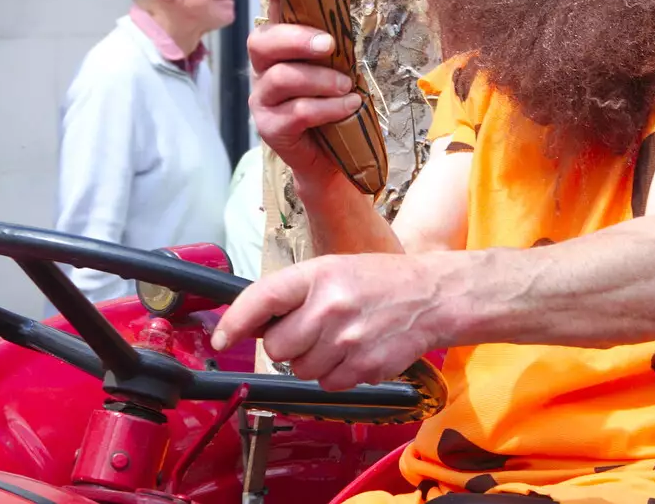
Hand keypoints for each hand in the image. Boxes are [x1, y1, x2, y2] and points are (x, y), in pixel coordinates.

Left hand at [211, 254, 435, 389]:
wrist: (432, 297)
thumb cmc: (380, 282)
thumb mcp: (335, 270)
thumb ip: (294, 293)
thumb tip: (251, 325)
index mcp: (319, 275)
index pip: (262, 298)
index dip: (235, 322)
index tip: (221, 338)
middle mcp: (331, 306)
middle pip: (277, 347)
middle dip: (287, 344)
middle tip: (311, 330)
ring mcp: (348, 340)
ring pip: (300, 370)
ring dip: (313, 361)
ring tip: (340, 338)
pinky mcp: (364, 367)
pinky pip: (328, 385)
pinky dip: (336, 374)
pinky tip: (355, 352)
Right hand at [248, 0, 362, 186]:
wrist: (335, 163)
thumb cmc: (337, 109)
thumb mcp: (339, 72)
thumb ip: (334, 48)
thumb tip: (343, 18)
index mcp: (281, 51)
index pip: (272, 12)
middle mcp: (264, 72)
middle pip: (261, 42)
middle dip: (297, 39)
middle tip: (330, 45)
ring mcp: (262, 100)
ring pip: (282, 77)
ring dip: (321, 80)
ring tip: (348, 87)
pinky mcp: (270, 128)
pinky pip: (297, 111)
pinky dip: (328, 107)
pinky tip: (349, 106)